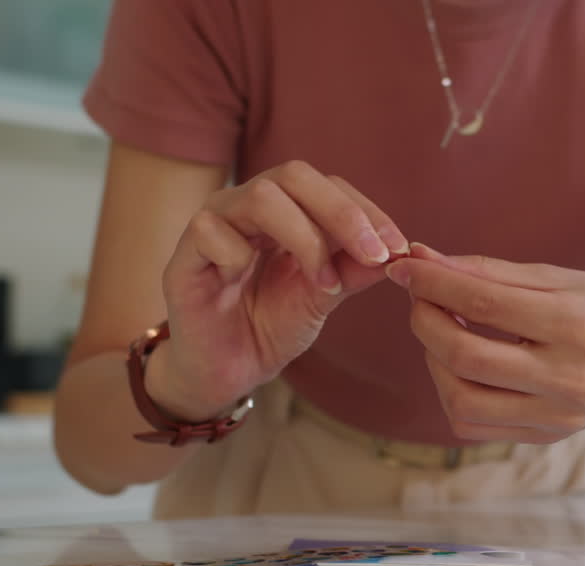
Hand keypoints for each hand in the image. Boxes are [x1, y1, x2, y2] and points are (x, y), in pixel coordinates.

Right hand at [149, 161, 408, 420]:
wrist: (227, 371)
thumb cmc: (271, 326)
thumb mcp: (323, 298)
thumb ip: (353, 270)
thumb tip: (400, 252)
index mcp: (285, 209)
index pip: (330, 187)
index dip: (368, 212)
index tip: (399, 248)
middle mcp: (248, 205)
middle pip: (295, 175)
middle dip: (343, 214)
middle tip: (374, 255)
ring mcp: (214, 223)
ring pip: (261, 197)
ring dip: (304, 238)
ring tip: (324, 284)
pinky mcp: (184, 253)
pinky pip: (212, 231)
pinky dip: (240, 256)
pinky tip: (244, 283)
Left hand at [385, 244, 584, 443]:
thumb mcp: (567, 279)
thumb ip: (495, 273)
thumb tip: (425, 259)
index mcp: (579, 326)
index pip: (485, 304)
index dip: (434, 283)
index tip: (406, 267)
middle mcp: (569, 378)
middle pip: (465, 355)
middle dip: (425, 321)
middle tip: (419, 298)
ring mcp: (557, 416)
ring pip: (461, 400)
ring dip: (433, 360)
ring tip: (441, 330)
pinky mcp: (545, 437)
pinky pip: (473, 424)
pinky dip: (450, 391)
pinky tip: (459, 364)